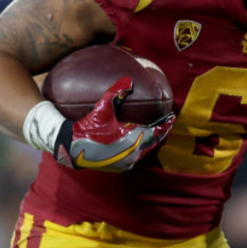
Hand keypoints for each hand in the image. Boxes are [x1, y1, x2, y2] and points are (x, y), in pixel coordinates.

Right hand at [55, 77, 174, 171]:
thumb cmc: (89, 127)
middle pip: (154, 141)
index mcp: (133, 137)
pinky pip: (137, 157)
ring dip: (151, 141)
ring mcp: (128, 161)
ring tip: (156, 132)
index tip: (172, 116)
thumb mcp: (102, 108)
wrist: (74, 148)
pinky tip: (140, 142)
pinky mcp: (122, 167)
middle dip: (161, 131)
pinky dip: (141, 149)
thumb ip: (116, 93)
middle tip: (167, 123)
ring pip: (146, 150)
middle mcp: (134, 152)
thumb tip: (128, 81)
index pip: (157, 131)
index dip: (165, 124)